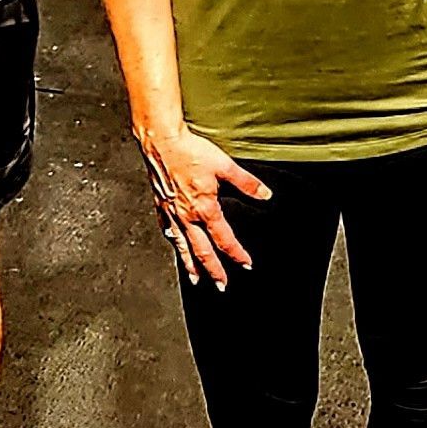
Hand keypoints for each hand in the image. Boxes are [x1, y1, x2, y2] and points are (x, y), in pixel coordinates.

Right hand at [137, 123, 269, 290]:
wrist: (162, 142)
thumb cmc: (190, 152)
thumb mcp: (225, 166)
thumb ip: (246, 183)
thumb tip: (265, 195)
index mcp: (205, 208)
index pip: (224, 239)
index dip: (237, 254)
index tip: (246, 264)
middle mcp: (187, 216)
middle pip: (202, 251)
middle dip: (213, 271)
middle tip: (221, 285)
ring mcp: (172, 213)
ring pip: (183, 246)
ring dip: (190, 265)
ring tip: (195, 279)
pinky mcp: (161, 205)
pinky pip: (168, 229)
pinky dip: (173, 241)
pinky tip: (175, 244)